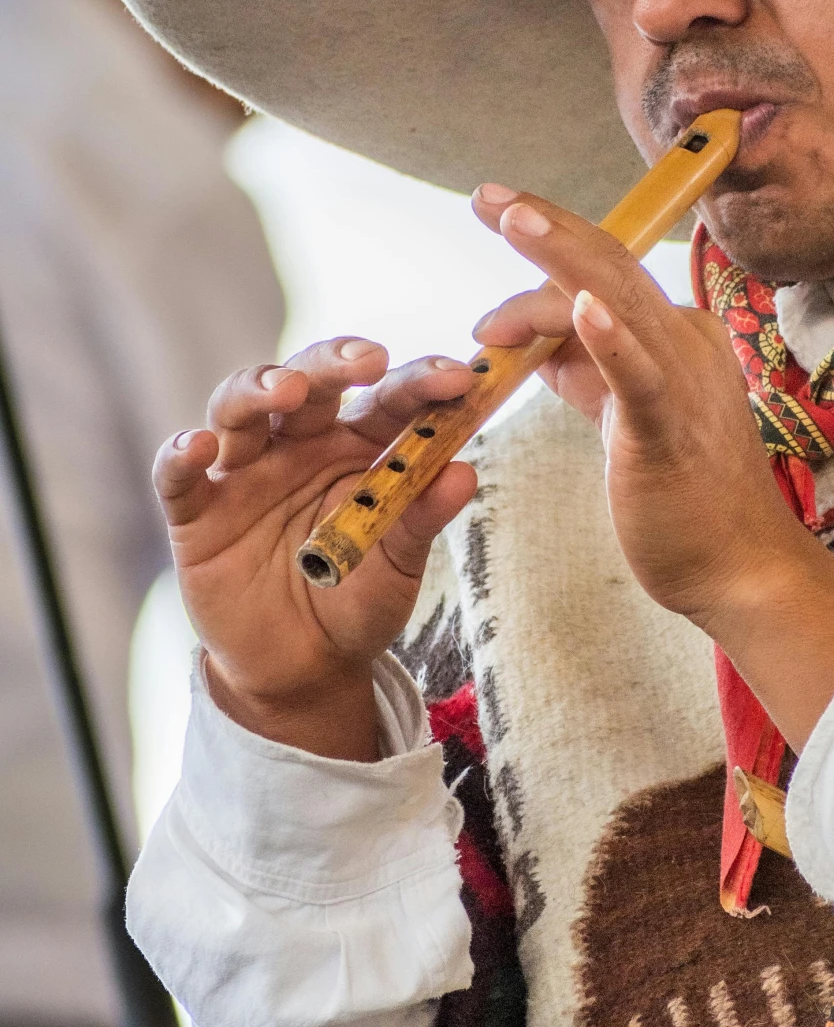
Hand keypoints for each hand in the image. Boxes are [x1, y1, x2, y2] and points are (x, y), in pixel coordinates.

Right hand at [155, 340, 479, 758]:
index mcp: (356, 448)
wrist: (303, 667)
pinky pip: (177, 477)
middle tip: (367, 359)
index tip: (457, 377)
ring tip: (286, 389)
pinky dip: (180, 456)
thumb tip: (464, 473)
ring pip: (238, 409)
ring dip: (258, 388)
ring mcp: (243, 474)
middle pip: (308, 382)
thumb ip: (422, 519)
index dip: (420, 381)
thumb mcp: (399, 568)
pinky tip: (199, 447)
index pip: (387, 399)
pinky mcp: (196, 514)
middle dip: (332, 362)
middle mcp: (298, 447)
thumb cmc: (357, 601)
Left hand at [473, 188, 833, 746]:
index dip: (549, 244)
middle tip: (488, 196)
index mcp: (675, 337)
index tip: (501, 216)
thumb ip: (590, 371)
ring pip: (616, 301)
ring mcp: (682, 382)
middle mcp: (684, 343)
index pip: (601, 277)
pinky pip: (639, 377)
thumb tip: (545, 334)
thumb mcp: (627, 416)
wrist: (739, 568)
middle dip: (545, 226)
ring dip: (561, 257)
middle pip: (607, 267)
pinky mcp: (669, 431)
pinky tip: (582, 308)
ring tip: (513, 219)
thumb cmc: (684, 499)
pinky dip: (610, 338)